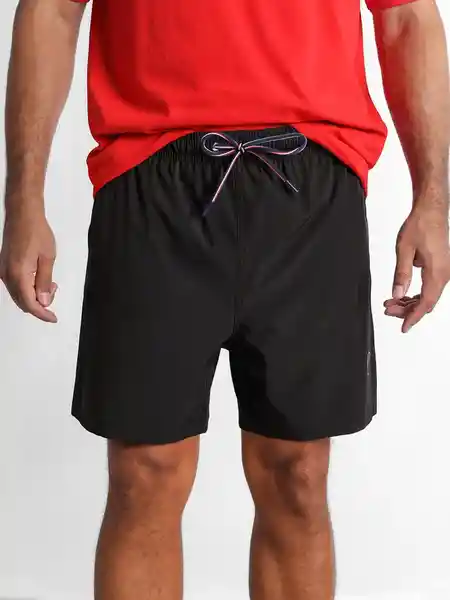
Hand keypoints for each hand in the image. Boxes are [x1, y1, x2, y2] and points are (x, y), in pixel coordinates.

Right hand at [0, 205, 57, 322]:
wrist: (22, 214)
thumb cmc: (37, 232)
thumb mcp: (47, 258)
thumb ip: (44, 281)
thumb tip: (44, 301)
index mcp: (19, 274)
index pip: (30, 304)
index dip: (42, 314)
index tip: (53, 318)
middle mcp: (7, 275)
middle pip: (22, 302)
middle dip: (40, 304)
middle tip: (54, 291)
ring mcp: (3, 271)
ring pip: (18, 295)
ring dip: (34, 296)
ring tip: (50, 283)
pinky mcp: (4, 266)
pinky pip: (15, 286)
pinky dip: (27, 288)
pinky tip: (39, 279)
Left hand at [384, 201, 449, 332]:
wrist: (431, 210)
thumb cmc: (420, 225)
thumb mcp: (404, 251)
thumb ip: (401, 275)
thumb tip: (397, 294)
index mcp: (436, 272)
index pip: (425, 303)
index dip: (413, 317)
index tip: (403, 327)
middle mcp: (444, 274)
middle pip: (426, 302)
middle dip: (407, 309)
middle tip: (388, 309)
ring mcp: (444, 271)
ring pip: (428, 295)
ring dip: (410, 301)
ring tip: (391, 302)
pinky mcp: (441, 267)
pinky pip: (430, 287)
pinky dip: (416, 293)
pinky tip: (402, 294)